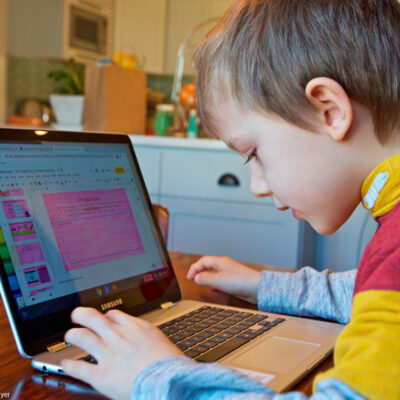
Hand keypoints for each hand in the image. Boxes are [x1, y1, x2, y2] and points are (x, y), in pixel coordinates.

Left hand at [61, 307, 181, 399]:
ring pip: (81, 337)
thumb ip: (145, 337)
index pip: (114, 314)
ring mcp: (108, 354)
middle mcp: (118, 336)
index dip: (107, 316)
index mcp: (135, 327)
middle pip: (92, 317)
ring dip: (72, 335)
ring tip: (69, 336)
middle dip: (82, 315)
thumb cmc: (170, 364)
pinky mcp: (100, 375)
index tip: (105, 320)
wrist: (168, 381)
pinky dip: (69, 365)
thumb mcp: (159, 341)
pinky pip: (78, 368)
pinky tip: (65, 364)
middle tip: (77, 315)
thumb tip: (141, 340)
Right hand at [187, 256, 260, 303]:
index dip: (194, 268)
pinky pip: (221, 281)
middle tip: (193, 279)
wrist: (257, 288)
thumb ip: (205, 279)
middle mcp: (225, 266)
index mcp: (220, 262)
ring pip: (214, 274)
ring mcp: (230, 274)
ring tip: (202, 284)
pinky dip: (215, 284)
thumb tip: (196, 278)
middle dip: (199, 272)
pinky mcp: (234, 282)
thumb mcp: (218, 280)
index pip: (203, 261)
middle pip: (208, 266)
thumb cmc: (240, 281)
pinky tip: (214, 290)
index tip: (189, 277)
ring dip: (207, 279)